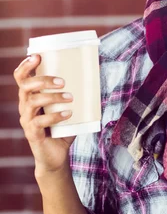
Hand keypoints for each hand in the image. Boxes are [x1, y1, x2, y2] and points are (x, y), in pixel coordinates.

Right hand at [14, 54, 75, 177]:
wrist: (56, 157)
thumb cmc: (62, 129)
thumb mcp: (68, 108)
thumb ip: (77, 95)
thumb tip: (97, 77)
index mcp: (30, 97)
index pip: (21, 77)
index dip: (26, 65)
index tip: (37, 55)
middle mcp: (25, 106)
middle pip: (25, 86)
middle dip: (43, 80)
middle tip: (62, 81)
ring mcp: (26, 120)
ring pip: (32, 102)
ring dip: (52, 97)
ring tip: (70, 97)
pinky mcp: (32, 134)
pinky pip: (39, 122)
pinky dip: (55, 116)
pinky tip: (68, 113)